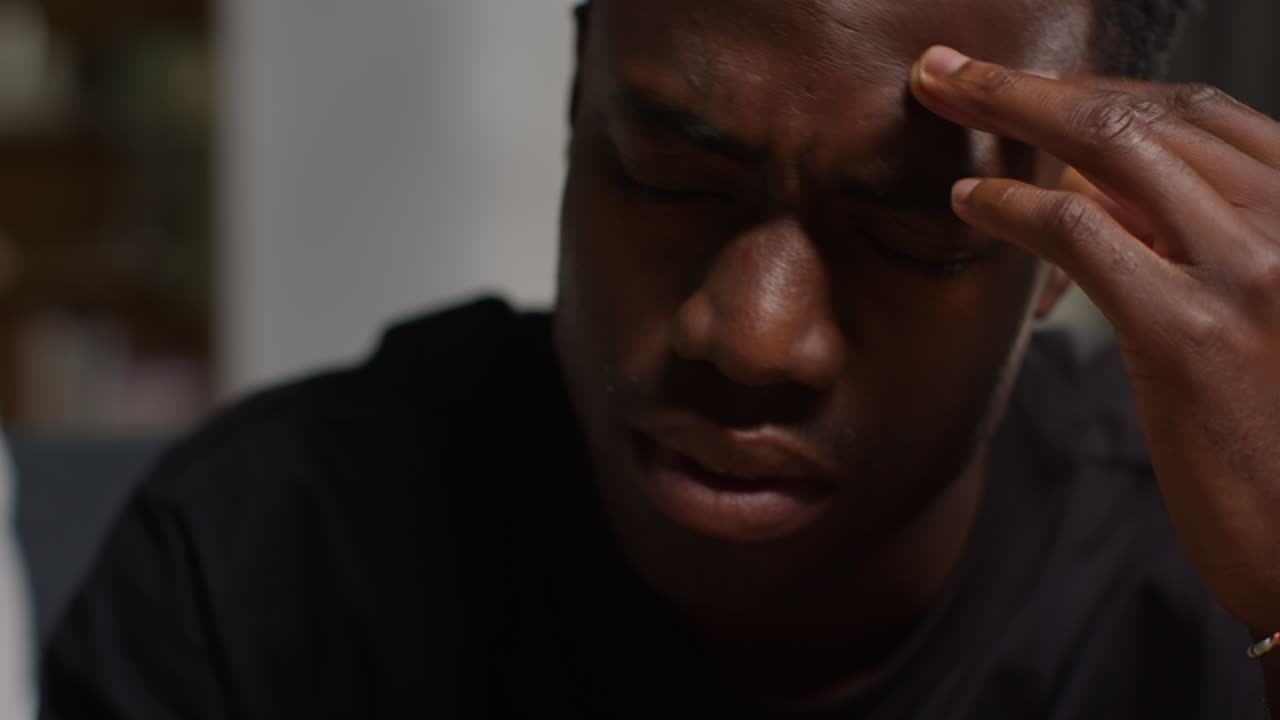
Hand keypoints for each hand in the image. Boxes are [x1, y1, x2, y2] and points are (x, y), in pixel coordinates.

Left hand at [910, 45, 1279, 629]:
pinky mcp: (1190, 334)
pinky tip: (969, 200)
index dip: (1104, 88)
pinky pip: (1084, 234)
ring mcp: (1252, 273)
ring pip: (1117, 149)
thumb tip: (1094, 188)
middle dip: (1041, 81)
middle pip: (1154, 114)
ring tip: (942, 99)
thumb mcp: (1264, 320)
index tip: (1035, 81)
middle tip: (955, 67)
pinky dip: (1015, 208)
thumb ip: (1197, 244)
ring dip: (1012, 112)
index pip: (1206, 114)